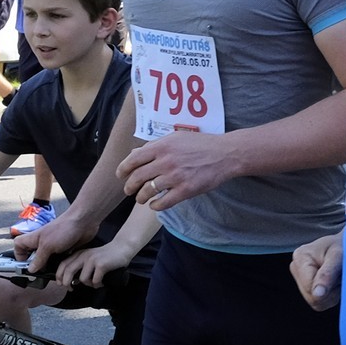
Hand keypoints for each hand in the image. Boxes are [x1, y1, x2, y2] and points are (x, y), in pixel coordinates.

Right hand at [18, 211, 89, 274]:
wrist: (84, 222)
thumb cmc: (63, 229)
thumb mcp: (48, 245)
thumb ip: (39, 259)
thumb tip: (30, 270)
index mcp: (34, 238)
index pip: (19, 246)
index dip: (19, 255)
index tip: (24, 265)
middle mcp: (42, 243)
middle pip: (32, 256)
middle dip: (35, 266)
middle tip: (39, 275)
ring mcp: (53, 246)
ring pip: (46, 260)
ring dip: (48, 267)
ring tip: (52, 274)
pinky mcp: (64, 250)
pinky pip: (58, 261)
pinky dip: (59, 265)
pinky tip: (62, 270)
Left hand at [55, 242, 129, 289]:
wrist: (122, 248)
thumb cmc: (105, 256)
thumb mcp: (89, 258)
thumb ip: (80, 266)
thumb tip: (71, 282)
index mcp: (79, 254)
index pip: (63, 264)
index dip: (59, 276)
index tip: (61, 285)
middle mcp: (84, 255)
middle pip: (68, 271)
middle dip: (67, 283)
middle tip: (71, 289)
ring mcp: (92, 259)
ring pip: (82, 279)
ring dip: (88, 284)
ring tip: (95, 283)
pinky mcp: (101, 265)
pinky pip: (95, 281)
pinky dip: (98, 284)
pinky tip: (102, 282)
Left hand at [117, 130, 235, 211]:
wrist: (225, 154)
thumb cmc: (201, 144)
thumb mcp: (176, 138)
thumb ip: (156, 146)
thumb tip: (135, 154)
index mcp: (162, 146)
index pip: (133, 159)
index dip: (123, 169)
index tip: (120, 175)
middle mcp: (166, 161)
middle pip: (137, 177)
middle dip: (129, 186)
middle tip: (129, 190)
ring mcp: (175, 177)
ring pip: (148, 191)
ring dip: (141, 197)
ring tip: (142, 199)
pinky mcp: (186, 190)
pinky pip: (163, 202)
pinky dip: (155, 206)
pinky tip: (155, 205)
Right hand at [289, 234, 342, 310]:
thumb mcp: (339, 256)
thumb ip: (327, 274)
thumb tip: (316, 294)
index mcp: (300, 257)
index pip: (309, 286)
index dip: (327, 287)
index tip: (340, 276)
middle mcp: (296, 268)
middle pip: (311, 297)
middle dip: (331, 290)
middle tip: (341, 274)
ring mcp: (300, 280)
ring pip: (316, 302)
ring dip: (333, 294)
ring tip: (339, 277)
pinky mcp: (308, 289)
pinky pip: (320, 304)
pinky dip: (332, 297)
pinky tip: (336, 283)